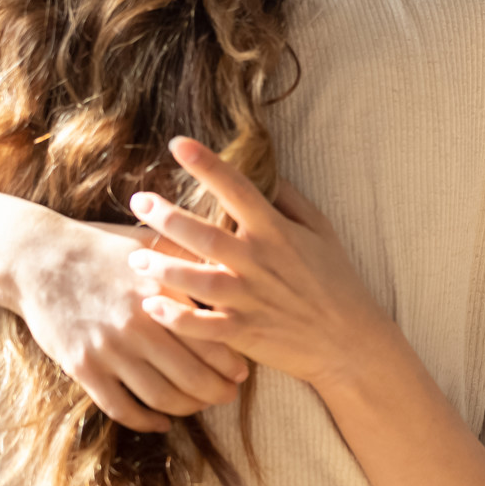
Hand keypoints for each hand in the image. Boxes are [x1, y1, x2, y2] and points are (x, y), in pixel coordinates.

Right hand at [9, 215, 250, 431]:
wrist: (39, 258)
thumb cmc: (103, 247)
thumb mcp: (152, 245)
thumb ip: (190, 260)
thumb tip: (233, 269)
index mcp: (162, 291)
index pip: (210, 336)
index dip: (232, 361)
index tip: (243, 370)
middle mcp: (138, 323)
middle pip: (191, 375)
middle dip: (217, 392)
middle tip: (230, 395)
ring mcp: (109, 348)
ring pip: (160, 396)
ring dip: (187, 409)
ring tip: (200, 406)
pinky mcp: (82, 367)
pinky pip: (120, 407)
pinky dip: (145, 421)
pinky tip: (161, 421)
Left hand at [128, 136, 394, 390]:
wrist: (349, 341)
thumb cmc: (337, 281)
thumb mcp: (322, 230)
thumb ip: (291, 200)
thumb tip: (265, 171)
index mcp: (276, 231)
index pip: (238, 189)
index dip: (207, 164)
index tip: (178, 143)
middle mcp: (259, 261)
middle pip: (205, 234)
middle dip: (167, 216)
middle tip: (138, 201)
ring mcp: (250, 299)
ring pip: (197, 280)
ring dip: (163, 268)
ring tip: (135, 258)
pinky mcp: (244, 333)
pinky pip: (202, 326)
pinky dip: (176, 318)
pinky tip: (151, 307)